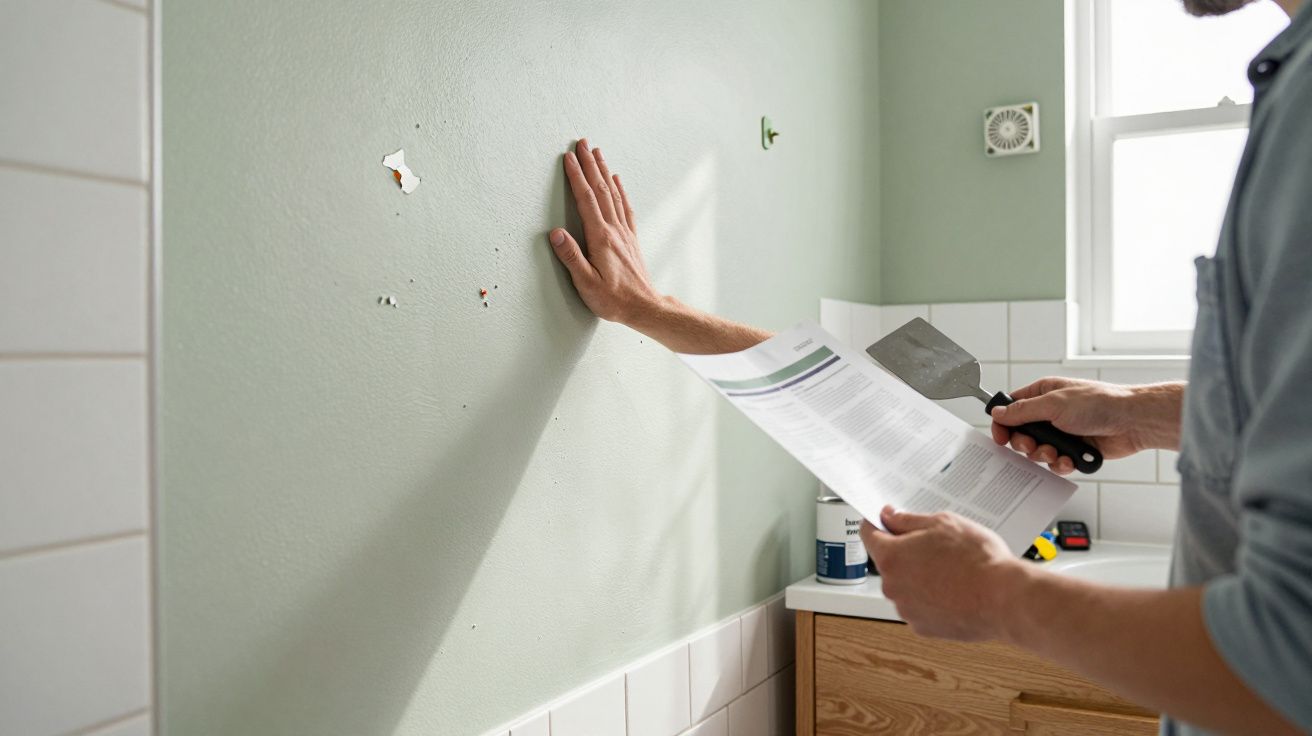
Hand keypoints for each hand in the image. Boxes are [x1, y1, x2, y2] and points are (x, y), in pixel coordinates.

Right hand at [548, 139, 662, 324]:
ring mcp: (624, 232)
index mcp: (601, 238)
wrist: (644, 307)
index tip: (568, 158)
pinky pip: (624, 206)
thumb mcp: (586, 283)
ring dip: (604, 171)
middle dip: (590, 164)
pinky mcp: (630, 238)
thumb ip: (571, 257)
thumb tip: (555, 233)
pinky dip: (619, 189)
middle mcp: (614, 230)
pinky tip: (617, 181)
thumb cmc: (613, 299)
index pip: (586, 200)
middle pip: (600, 189)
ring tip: (598, 152)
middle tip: (582, 143)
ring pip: (613, 193)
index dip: (576, 177)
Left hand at [860, 506, 1023, 640]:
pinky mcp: (923, 628)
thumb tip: (889, 517)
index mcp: (892, 557)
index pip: (869, 534)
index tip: (887, 520)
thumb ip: (908, 520)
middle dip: (906, 552)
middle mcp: (893, 587)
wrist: (1005, 599)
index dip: (878, 523)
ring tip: (952, 571)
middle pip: (889, 562)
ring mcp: (907, 610)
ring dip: (919, 577)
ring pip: (905, 586)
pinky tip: (955, 590)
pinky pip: (920, 606)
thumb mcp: (942, 523)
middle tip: (937, 546)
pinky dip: (931, 598)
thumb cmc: (978, 560)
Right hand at [990, 377, 1154, 474]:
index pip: (1011, 409)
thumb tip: (998, 412)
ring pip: (1037, 452)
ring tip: (1057, 452)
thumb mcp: (1054, 404)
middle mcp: (1050, 413)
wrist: (1132, 422)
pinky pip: (1055, 463)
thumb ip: (1022, 411)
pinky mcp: (1073, 450)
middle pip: (1021, 434)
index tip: (1000, 437)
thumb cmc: (1099, 403)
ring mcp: (1061, 433)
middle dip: (1025, 444)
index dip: (1003, 424)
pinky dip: (1060, 464)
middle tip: (1032, 446)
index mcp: (1042, 395)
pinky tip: (1070, 459)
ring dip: (1044, 455)